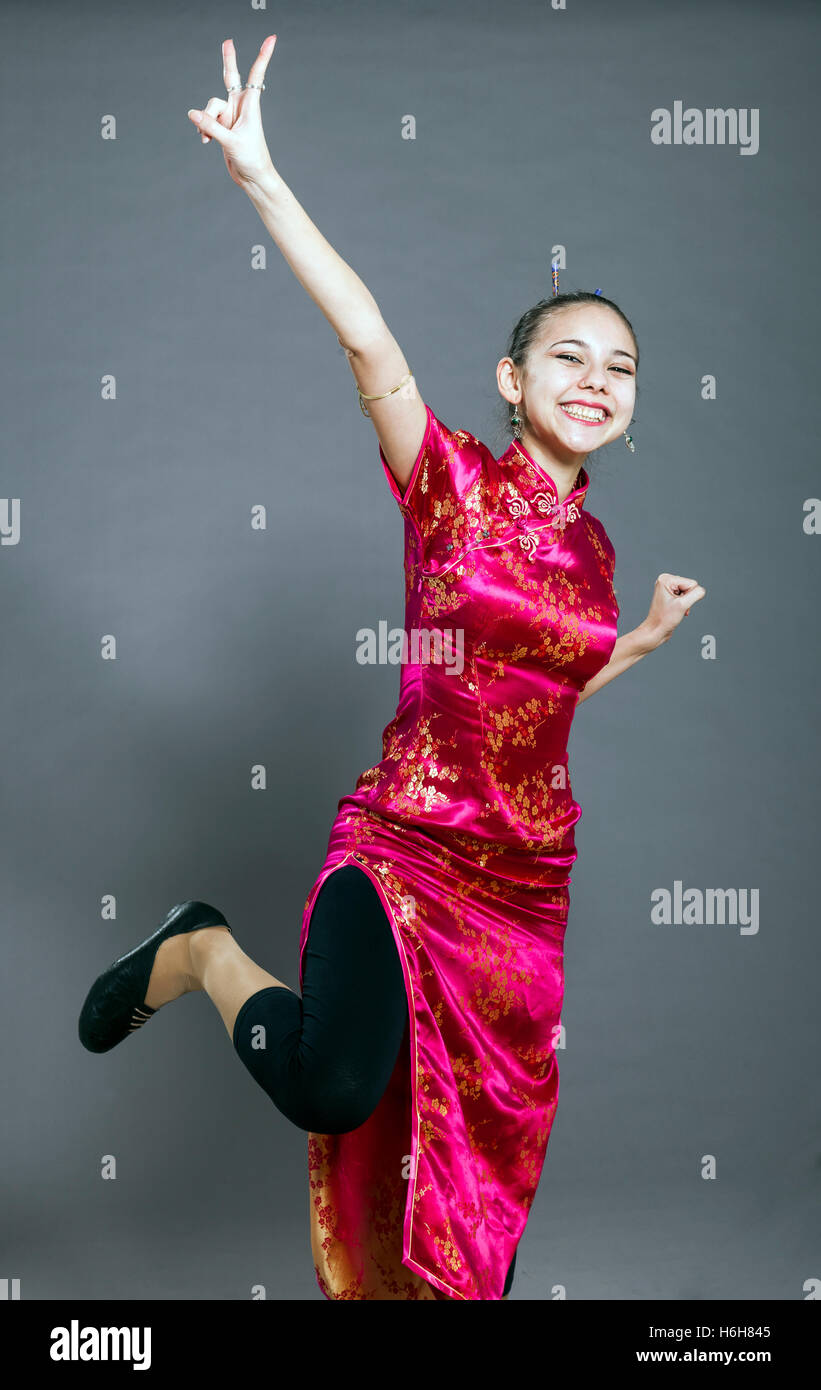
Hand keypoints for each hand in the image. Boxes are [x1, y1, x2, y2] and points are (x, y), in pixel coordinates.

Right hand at [187, 36, 276, 191]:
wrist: (252, 177)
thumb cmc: (251, 159)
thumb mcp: (231, 142)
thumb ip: (211, 127)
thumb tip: (192, 114)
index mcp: (250, 106)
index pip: (256, 76)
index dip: (262, 57)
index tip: (271, 39)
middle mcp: (240, 107)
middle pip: (231, 77)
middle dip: (228, 60)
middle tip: (227, 41)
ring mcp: (230, 116)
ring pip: (211, 105)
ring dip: (206, 120)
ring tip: (208, 137)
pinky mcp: (222, 126)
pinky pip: (206, 120)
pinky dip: (203, 129)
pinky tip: (206, 141)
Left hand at [637, 572, 706, 649]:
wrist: (656, 630)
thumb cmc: (664, 619)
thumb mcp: (683, 605)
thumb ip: (696, 594)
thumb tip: (702, 590)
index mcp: (666, 579)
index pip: (692, 583)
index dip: (688, 597)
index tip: (676, 604)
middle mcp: (666, 580)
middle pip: (690, 586)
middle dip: (687, 599)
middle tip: (676, 608)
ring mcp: (668, 587)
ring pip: (689, 592)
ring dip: (686, 603)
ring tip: (675, 609)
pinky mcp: (670, 594)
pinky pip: (685, 596)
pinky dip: (684, 604)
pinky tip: (676, 610)